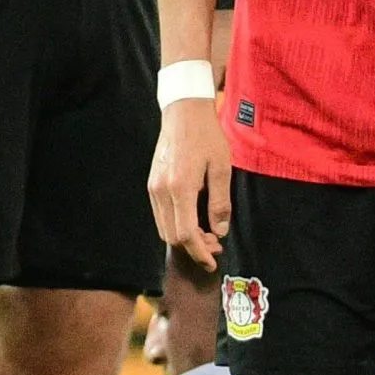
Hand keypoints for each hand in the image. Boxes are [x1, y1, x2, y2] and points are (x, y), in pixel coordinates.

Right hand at [148, 97, 233, 268]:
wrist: (184, 112)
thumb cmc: (207, 136)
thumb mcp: (222, 167)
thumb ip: (220, 202)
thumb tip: (220, 231)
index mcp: (180, 187)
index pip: (185, 234)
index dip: (199, 253)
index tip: (212, 261)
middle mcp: (161, 190)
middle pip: (172, 236)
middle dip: (194, 247)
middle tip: (215, 244)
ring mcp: (153, 187)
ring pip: (164, 228)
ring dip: (184, 238)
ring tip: (207, 233)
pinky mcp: (152, 183)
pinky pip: (161, 215)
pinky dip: (176, 225)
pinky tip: (193, 219)